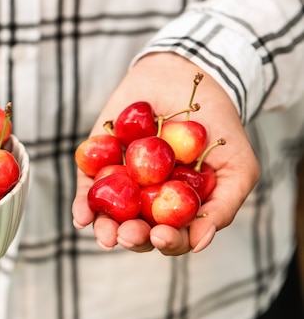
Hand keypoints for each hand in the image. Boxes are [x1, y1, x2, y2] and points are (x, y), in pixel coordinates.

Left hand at [72, 52, 259, 254]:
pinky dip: (83, 203)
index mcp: (180, 209)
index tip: (163, 236)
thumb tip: (199, 242)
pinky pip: (88, 186)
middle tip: (128, 235)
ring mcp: (123, 183)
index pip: (173, 236)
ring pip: (110, 215)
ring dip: (105, 228)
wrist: (187, 76)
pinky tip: (82, 216)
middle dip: (133, 237)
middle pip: (138, 230)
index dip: (169, 242)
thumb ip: (223, 204)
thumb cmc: (217, 124)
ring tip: (106, 233)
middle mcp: (149, 201)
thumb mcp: (236, 164)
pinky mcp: (97, 163)